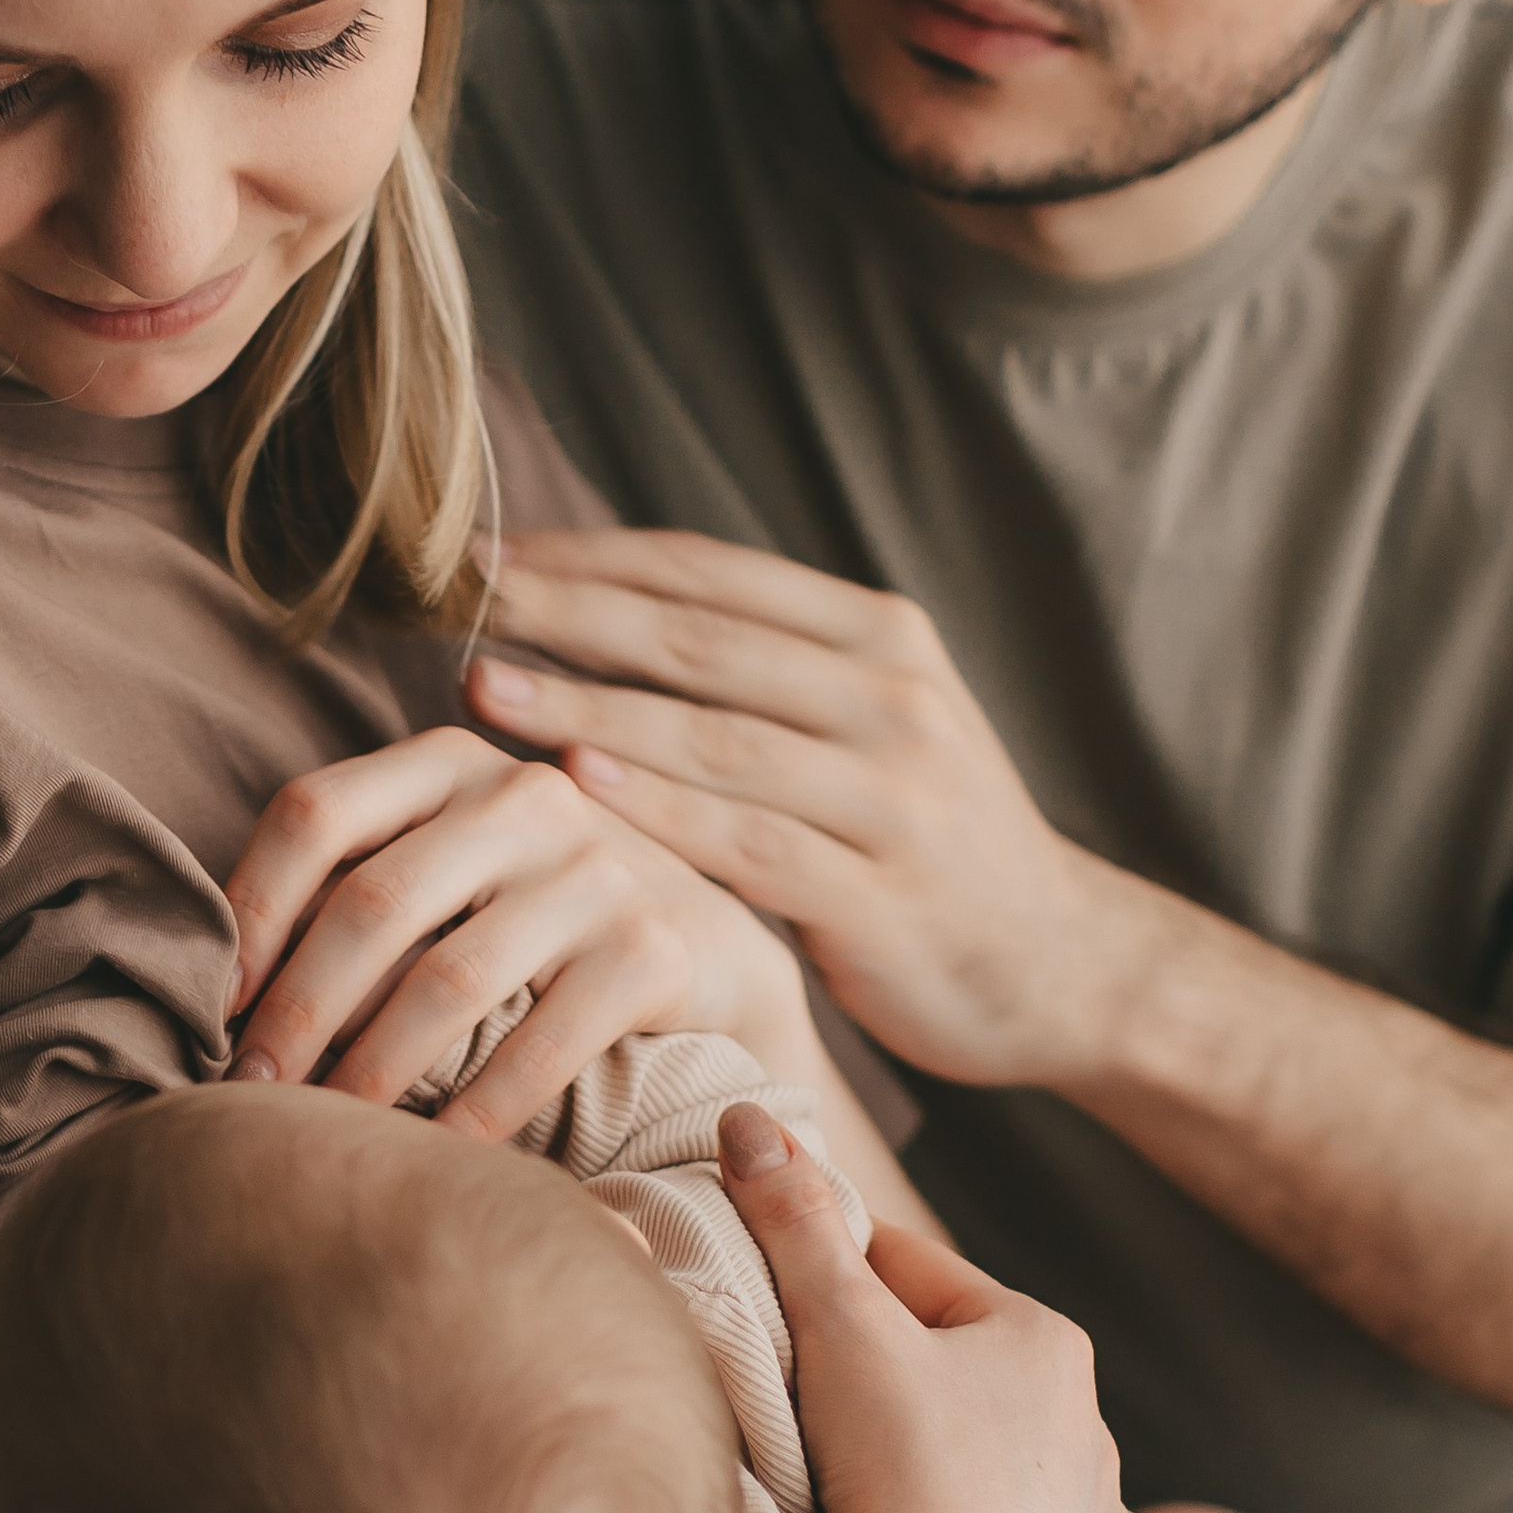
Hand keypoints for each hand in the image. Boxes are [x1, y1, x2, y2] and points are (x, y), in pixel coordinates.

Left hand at [224, 726, 815, 1137]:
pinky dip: (474, 1116)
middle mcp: (523, 795)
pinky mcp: (651, 948)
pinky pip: (538, 1046)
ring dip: (370, 1074)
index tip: (213, 1006)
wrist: (708, 950)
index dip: (249, 909)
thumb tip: (219, 980)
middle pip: (373, 902)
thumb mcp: (449, 866)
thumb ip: (357, 882)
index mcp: (448, 763)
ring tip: (324, 1138)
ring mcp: (596, 867)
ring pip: (449, 979)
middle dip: (296, 1012)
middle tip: (247, 1097)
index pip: (316, 813)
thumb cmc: (530, 921)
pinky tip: (432, 1165)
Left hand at [472, 531, 1129, 1084]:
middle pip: (697, 635)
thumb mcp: (866, 723)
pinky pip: (750, 841)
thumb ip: (757, 674)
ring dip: (589, 705)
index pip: (705, 572)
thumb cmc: (925, 840)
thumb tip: (592, 618)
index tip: (479, 551)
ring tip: (486, 684)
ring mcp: (892, 793)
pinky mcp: (880, 893)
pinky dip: (660, 809)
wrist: (1058, 962)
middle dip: (566, 610)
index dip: (586, 556)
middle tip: (454, 595)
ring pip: (714, 733)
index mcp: (876, 634)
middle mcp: (890, 695)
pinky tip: (577, 786)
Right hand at [715, 1103, 1144, 1512]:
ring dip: (943, 1485)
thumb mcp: (837, 1327)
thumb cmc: (900, 1477)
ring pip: (1003, 1483)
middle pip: (961, 1382)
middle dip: (892, 1388)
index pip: (914, 1277)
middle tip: (807, 1421)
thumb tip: (750, 1120)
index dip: (833, 1282)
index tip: (780, 1308)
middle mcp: (1093, 1434)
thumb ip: (794, 1219)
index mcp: (1043, 1342)